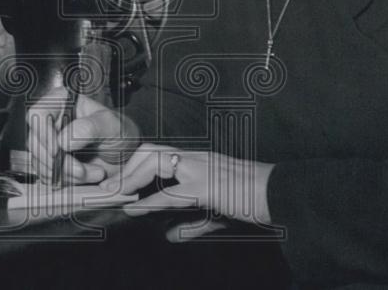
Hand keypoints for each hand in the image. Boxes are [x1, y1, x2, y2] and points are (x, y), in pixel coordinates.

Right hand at [27, 92, 139, 185]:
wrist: (126, 156)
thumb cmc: (120, 132)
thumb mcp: (111, 126)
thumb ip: (89, 128)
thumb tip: (63, 140)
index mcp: (63, 102)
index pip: (38, 113)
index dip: (43, 133)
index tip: (57, 151)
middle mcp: (52, 121)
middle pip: (36, 142)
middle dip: (59, 162)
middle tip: (82, 170)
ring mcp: (50, 142)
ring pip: (40, 162)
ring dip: (65, 174)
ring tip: (93, 173)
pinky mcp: (51, 162)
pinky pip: (46, 175)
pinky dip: (64, 181)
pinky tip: (84, 178)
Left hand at [101, 144, 274, 239]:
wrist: (280, 195)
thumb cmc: (253, 200)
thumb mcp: (217, 214)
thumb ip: (192, 224)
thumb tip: (170, 236)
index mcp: (197, 160)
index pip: (157, 153)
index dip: (134, 166)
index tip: (117, 183)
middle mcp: (196, 158)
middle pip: (150, 151)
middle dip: (126, 168)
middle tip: (107, 187)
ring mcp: (201, 168)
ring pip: (155, 162)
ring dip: (132, 179)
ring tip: (116, 196)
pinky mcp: (208, 186)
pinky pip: (172, 194)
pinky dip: (149, 203)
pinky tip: (136, 211)